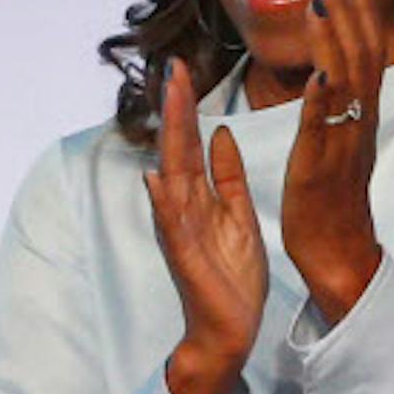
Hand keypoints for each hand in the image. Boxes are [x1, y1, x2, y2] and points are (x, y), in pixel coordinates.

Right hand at [145, 59, 267, 393]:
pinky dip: (163, 202)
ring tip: (168, 104)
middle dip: (176, 109)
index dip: (188, 106)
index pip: (190, 141)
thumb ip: (227, 176)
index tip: (185, 67)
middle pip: (177, 148)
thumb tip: (221, 133)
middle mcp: (184, 207)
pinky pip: (172, 225)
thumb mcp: (238, 215)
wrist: (229, 327)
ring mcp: (180, 230)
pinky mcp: (184, 256)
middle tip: (173, 66)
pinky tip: (155, 178)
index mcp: (200, 196)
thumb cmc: (233, 274)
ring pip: (170, 176)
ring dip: (168, 140)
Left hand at [283, 0, 385, 324]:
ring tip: (322, 0)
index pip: (366, 54)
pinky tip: (320, 70)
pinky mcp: (323, 166)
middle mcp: (359, 123)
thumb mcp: (338, 143)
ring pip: (345, 83)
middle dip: (353, 11)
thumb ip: (339, 108)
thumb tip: (334, 72)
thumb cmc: (333, 202)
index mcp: (360, 117)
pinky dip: (325, 98)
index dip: (362, 13)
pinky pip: (326, 127)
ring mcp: (343, 143)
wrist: (339, 253)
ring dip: (336, 39)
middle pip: (362, 57)